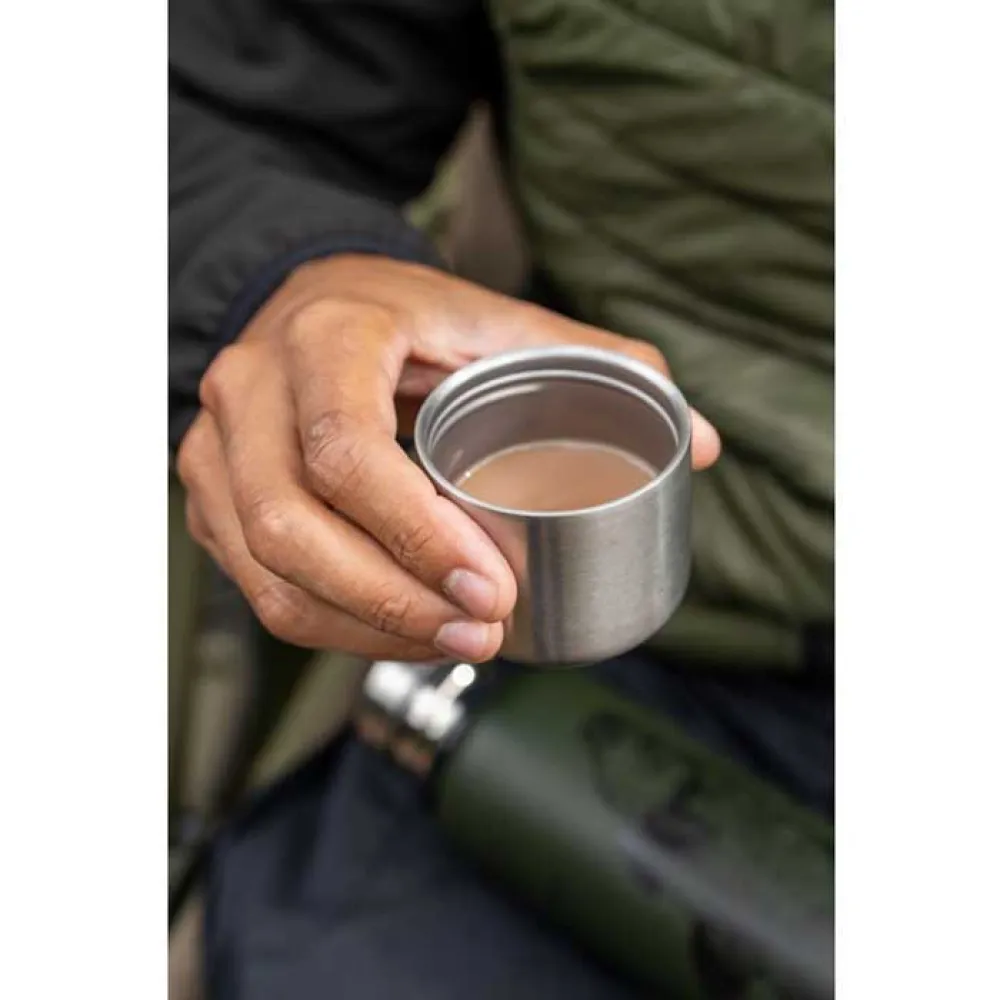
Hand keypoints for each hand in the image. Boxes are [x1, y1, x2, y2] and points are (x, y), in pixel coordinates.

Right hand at [177, 255, 720, 662]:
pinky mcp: (213, 497)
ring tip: (457, 645)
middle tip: (485, 631)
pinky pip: (259, 587)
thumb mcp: (495, 320)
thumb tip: (701, 443)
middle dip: (393, 602)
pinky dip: (331, 626)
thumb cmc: (409, 319)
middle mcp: (251, 390)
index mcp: (325, 337)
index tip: (493, 589)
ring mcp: (216, 447)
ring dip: (364, 628)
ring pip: (270, 572)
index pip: (344, 450)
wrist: (313, 305)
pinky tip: (400, 637)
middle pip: (293, 527)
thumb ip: (596, 366)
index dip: (415, 535)